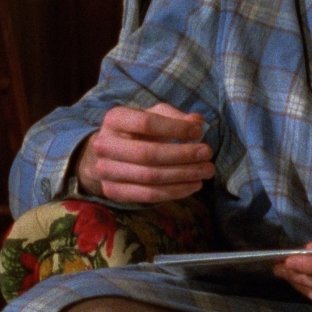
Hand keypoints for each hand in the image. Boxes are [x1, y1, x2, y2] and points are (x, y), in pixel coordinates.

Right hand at [75, 103, 214, 203]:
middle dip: (183, 155)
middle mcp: (104, 145)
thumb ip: (176, 117)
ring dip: (183, 175)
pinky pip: (148, 195)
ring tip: (207, 171)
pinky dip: (175, 191)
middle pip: (148, 153)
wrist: (111, 154)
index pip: (146, 123)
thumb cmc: (140, 131)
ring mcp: (105, 170)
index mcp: (114, 119)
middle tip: (208, 154)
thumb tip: (197, 122)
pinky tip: (193, 185)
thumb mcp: (155, 115)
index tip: (199, 133)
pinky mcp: (113, 191)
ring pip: (150, 177)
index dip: (176, 128)